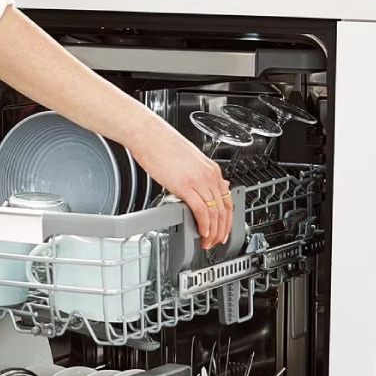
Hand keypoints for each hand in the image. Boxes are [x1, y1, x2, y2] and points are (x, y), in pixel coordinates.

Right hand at [127, 123, 232, 249]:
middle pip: (223, 210)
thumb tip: (204, 189)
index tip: (222, 230)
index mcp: (211, 169)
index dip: (227, 220)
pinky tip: (201, 231)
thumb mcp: (189, 160)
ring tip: (206, 241)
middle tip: (215, 241)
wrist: (148, 134)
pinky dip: (203, 224)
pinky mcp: (185, 186)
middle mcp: (209, 175)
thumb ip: (200, 176)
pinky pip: (201, 210)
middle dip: (221, 230)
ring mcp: (199, 180)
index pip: (227, 200)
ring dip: (212, 231)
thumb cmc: (162, 144)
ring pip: (214, 213)